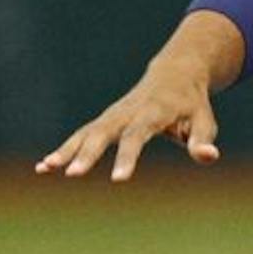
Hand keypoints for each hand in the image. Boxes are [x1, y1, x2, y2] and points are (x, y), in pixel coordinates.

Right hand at [37, 60, 219, 181]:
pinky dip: (64, 149)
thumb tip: (208, 156)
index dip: (128, 156)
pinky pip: (82, 134)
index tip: (118, 180)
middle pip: (104, 132)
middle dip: (87, 153)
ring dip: (66, 150)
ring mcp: (113, 114)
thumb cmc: (192, 103)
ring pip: (86, 132)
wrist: (175, 73)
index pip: (138, 135)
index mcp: (154, 111)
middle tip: (72, 174)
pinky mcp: (105, 120)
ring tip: (45, 168)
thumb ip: (202, 140)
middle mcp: (128, 111)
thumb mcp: (204, 121)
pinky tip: (44, 167)